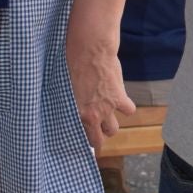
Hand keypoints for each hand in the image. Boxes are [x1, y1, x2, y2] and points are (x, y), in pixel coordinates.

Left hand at [66, 34, 134, 155]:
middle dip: (99, 137)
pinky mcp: (120, 98)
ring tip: (108, 117)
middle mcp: (92, 115)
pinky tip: (121, 101)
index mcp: (76, 113)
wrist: (89, 50)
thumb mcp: (63, 88)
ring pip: (114, 129)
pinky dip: (126, 107)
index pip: (81, 137)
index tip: (85, 143)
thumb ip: (69, 102)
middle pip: (100, 137)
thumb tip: (68, 108)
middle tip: (97, 131)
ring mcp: (107, 108)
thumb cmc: (71, 63)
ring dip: (111, 125)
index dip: (85, 141)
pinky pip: (129, 111)